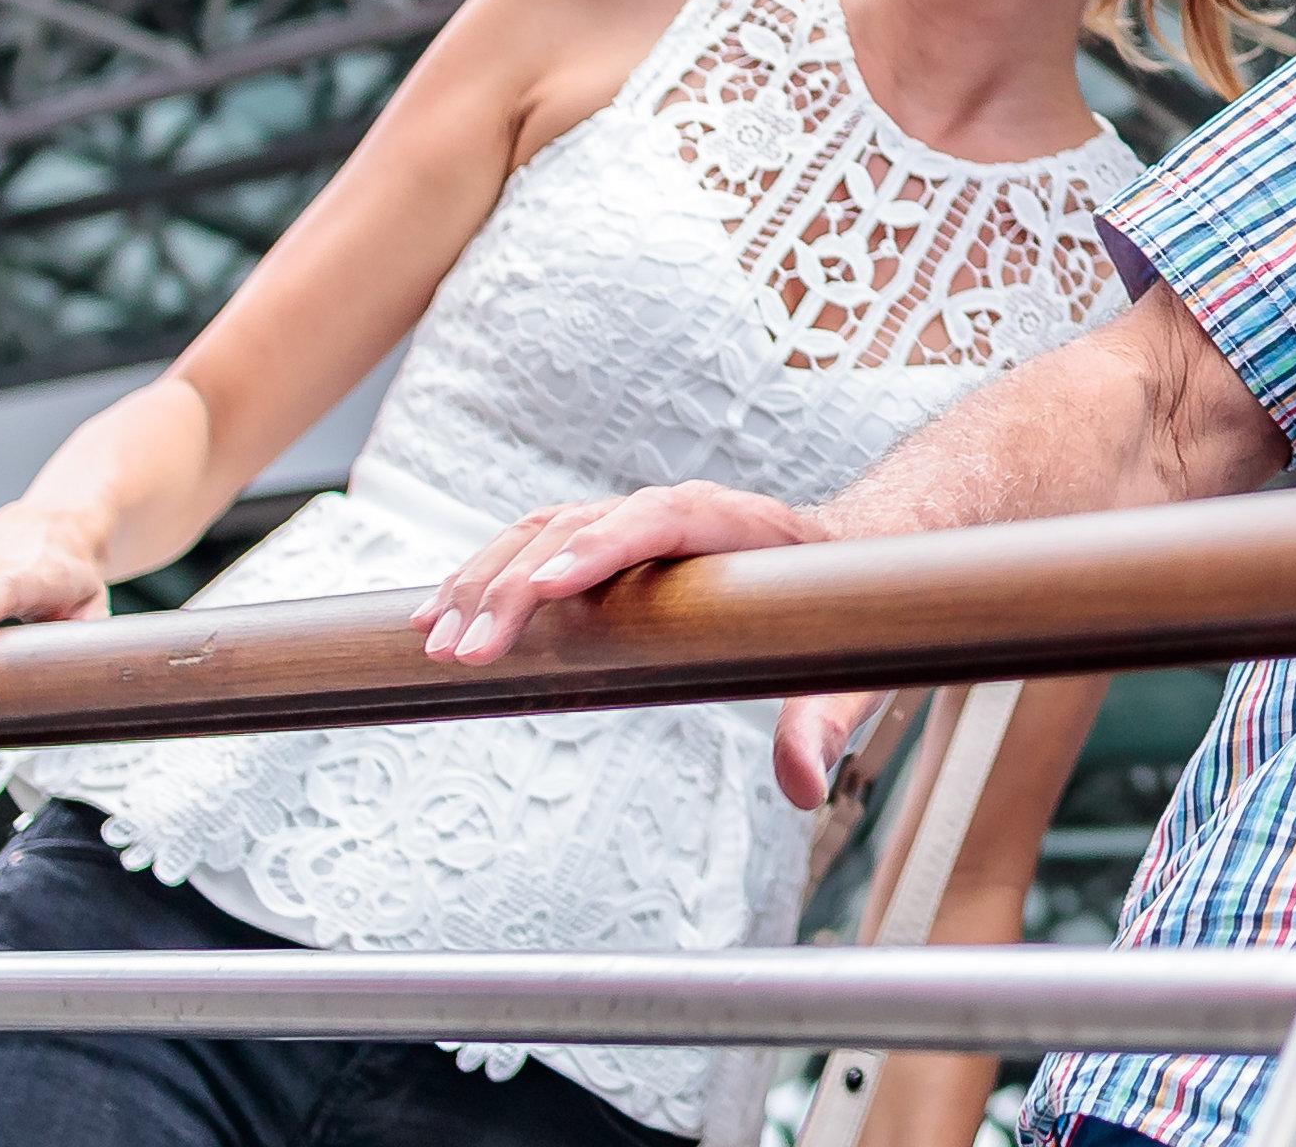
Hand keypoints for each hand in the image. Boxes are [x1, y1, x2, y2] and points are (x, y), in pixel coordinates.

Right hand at [409, 482, 882, 807]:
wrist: (854, 552)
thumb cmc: (852, 607)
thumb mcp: (856, 665)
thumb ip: (827, 722)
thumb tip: (801, 784)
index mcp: (744, 525)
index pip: (665, 518)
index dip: (605, 546)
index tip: (550, 583)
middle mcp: (682, 511)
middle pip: (585, 527)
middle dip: (520, 585)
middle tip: (468, 651)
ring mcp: (640, 523)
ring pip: (546, 532)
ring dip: (487, 582)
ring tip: (440, 642)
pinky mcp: (611, 544)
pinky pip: (536, 547)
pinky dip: (486, 579)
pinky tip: (440, 619)